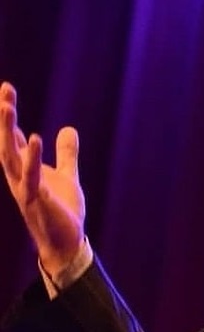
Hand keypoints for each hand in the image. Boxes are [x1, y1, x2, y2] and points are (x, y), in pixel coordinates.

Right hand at [0, 82, 85, 274]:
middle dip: (2, 117)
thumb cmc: (62, 211)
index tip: (6, 89)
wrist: (66, 243)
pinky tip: (33, 138)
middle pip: (5, 141)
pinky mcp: (37, 201)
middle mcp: (18, 176)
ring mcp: (24, 188)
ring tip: (8, 107)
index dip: (7, 115)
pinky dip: (32, 158)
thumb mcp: (67, 176)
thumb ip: (66, 154)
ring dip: (7, 131)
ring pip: (10, 156)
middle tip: (5, 91)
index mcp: (23, 169)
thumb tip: (68, 129)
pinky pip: (31, 177)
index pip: (11, 136)